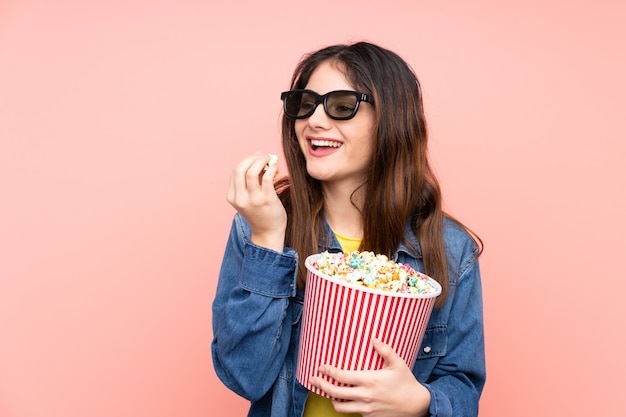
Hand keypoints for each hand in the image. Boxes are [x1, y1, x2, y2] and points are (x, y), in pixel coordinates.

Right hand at [226, 153, 286, 250]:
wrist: (268, 232)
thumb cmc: (260, 212)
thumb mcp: (247, 197)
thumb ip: (250, 179)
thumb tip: (258, 156)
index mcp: (232, 196)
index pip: (235, 171)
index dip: (247, 160)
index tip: (257, 156)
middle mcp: (240, 198)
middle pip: (240, 168)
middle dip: (252, 158)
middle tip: (263, 156)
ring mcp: (253, 199)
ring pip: (251, 171)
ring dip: (261, 161)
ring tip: (270, 159)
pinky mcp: (266, 200)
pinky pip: (266, 178)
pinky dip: (271, 168)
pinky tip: (275, 167)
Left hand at [310, 339, 430, 416]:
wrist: (417, 406)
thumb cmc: (406, 383)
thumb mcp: (398, 364)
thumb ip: (385, 350)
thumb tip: (374, 339)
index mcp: (370, 380)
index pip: (342, 376)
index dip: (328, 372)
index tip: (321, 367)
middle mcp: (365, 396)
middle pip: (335, 393)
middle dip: (321, 385)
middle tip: (314, 379)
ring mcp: (366, 408)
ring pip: (340, 407)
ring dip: (331, 399)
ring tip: (327, 391)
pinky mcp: (369, 416)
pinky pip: (352, 412)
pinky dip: (345, 406)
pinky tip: (344, 400)